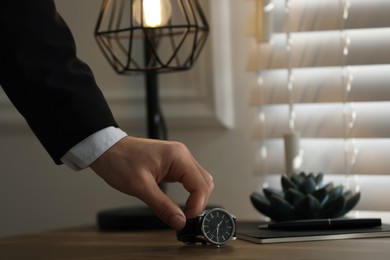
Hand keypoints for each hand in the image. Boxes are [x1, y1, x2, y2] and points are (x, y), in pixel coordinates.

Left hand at [90, 136, 213, 229]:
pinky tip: (180, 203)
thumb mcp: (140, 187)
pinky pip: (188, 180)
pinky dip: (188, 193)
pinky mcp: (172, 164)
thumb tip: (179, 221)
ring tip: (183, 212)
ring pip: (199, 181)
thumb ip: (162, 205)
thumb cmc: (119, 161)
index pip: (201, 185)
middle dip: (199, 202)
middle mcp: (181, 155)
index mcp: (177, 156)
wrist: (106, 150)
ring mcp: (177, 159)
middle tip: (185, 217)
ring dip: (195, 198)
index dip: (197, 205)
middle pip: (205, 182)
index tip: (186, 219)